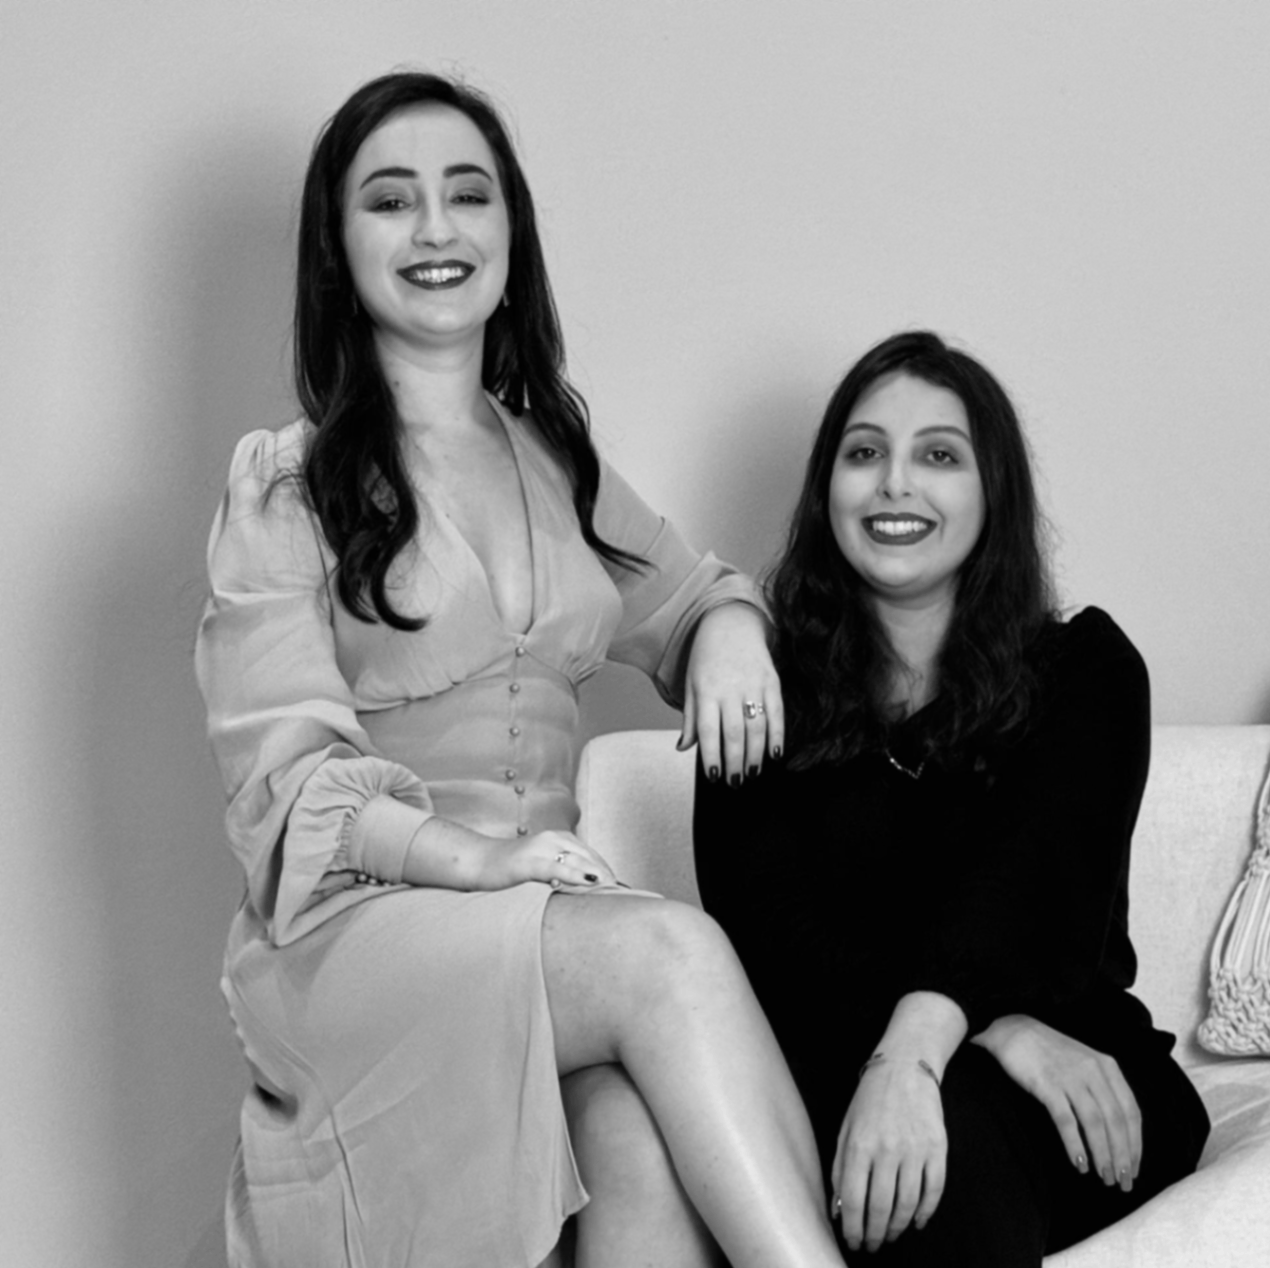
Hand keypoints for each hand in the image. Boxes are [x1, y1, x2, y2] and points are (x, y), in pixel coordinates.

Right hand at [483, 830, 618, 891]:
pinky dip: (575, 875)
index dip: (607, 870)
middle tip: (622, 894)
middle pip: (589, 857)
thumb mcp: (541, 865)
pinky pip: (557, 868)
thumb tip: (586, 887)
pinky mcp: (529, 862)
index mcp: (558, 837)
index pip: (591, 854)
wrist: (478, 862)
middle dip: (607, 875)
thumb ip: (562, 870)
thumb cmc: (510, 867)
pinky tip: (590, 882)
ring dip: (598, 875)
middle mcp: (553, 838)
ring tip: (613, 890)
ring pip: (578, 860)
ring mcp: (541, 848)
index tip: (620, 888)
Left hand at [679, 602, 782, 784]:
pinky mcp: (772, 682)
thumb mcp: (692, 685)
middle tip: (735, 782)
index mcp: (706, 691)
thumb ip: (691, 718)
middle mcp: (730, 689)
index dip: (711, 755)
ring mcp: (753, 684)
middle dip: (735, 761)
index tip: (714, 776)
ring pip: (757, 727)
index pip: (708, 730)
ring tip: (752, 773)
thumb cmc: (706, 659)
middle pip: (734, 732)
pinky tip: (775, 755)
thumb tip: (683, 748)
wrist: (731, 624)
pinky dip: (778, 735)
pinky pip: (777, 713)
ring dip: (755, 754)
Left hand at [832, 1060, 946, 1253]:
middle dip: (875, 1234)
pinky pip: (933, 1191)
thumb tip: (839, 1210)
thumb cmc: (870, 1100)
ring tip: (890, 1235)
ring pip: (908, 1205)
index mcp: (859, 1145)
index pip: (854, 1200)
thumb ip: (840, 1169)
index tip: (854, 1242)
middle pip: (881, 1208)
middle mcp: (887, 1150)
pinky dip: (925, 1213)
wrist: (905, 1067)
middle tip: (873, 1245)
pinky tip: (916, 1221)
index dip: (853, 1228)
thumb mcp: (846, 1128)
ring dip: (897, 1227)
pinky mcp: (937, 1149)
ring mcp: (915, 1150)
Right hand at [972, 1014, 1140, 1190]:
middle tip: (1121, 1183)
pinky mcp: (1047, 1084)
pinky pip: (1066, 1120)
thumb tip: (1117, 1133)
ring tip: (1103, 1177)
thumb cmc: (1049, 1052)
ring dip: (1102, 1154)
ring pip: (1095, 1123)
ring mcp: (1070, 1077)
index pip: (1131, 1112)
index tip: (1133, 1169)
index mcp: (1107, 1067)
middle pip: (1116, 1121)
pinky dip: (1075, 1144)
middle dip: (1122, 1156)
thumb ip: (1102, 1089)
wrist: (1012, 1029)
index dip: (1135, 1145)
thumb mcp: (1084, 1063)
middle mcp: (1093, 1071)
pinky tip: (1079, 1162)